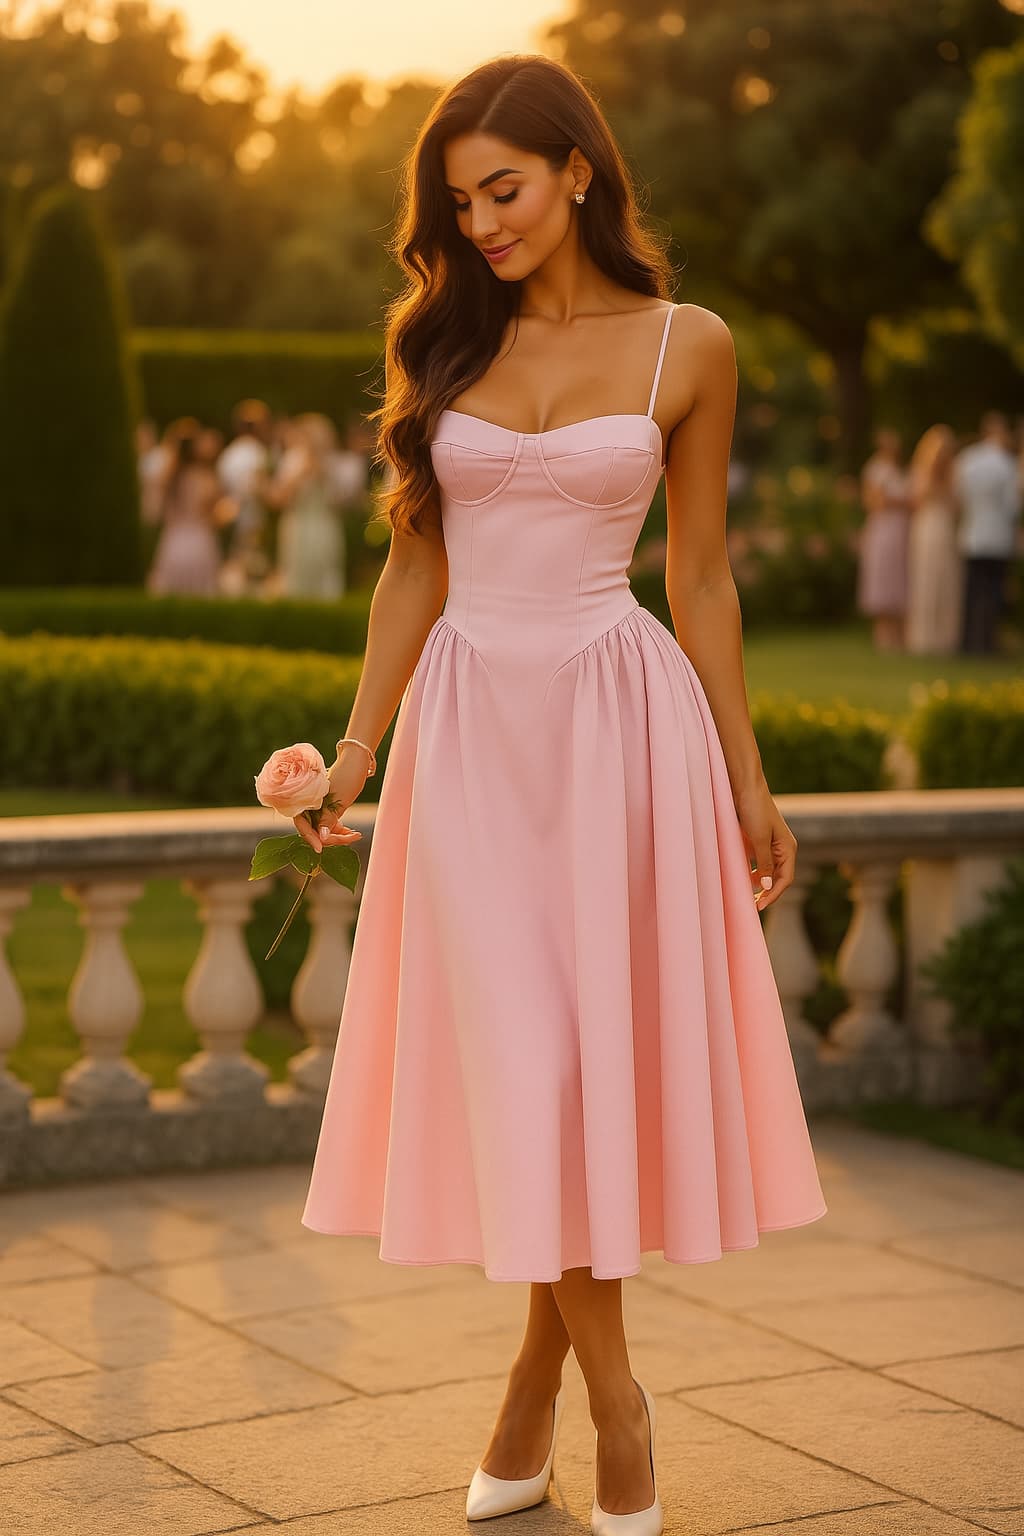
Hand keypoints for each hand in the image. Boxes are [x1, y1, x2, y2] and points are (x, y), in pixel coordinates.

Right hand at [292, 752, 368, 851]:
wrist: (357, 761)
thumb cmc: (347, 776)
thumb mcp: (339, 800)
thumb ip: (328, 819)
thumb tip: (322, 838)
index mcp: (304, 801)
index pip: (303, 826)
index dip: (311, 839)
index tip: (320, 849)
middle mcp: (308, 806)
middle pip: (314, 831)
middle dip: (331, 838)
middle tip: (351, 837)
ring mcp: (317, 808)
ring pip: (323, 830)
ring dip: (338, 835)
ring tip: (355, 835)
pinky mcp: (326, 809)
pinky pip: (329, 825)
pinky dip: (340, 830)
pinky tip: (352, 832)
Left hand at [732, 777, 796, 912]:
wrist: (745, 787)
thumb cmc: (754, 810)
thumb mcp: (759, 839)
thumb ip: (764, 864)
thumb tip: (768, 887)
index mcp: (788, 848)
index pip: (785, 879)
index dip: (774, 895)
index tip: (759, 906)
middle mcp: (783, 848)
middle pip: (779, 878)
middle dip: (768, 893)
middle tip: (753, 906)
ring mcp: (771, 845)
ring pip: (769, 871)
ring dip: (760, 884)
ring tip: (747, 896)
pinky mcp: (759, 840)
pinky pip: (759, 862)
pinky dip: (753, 873)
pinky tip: (744, 879)